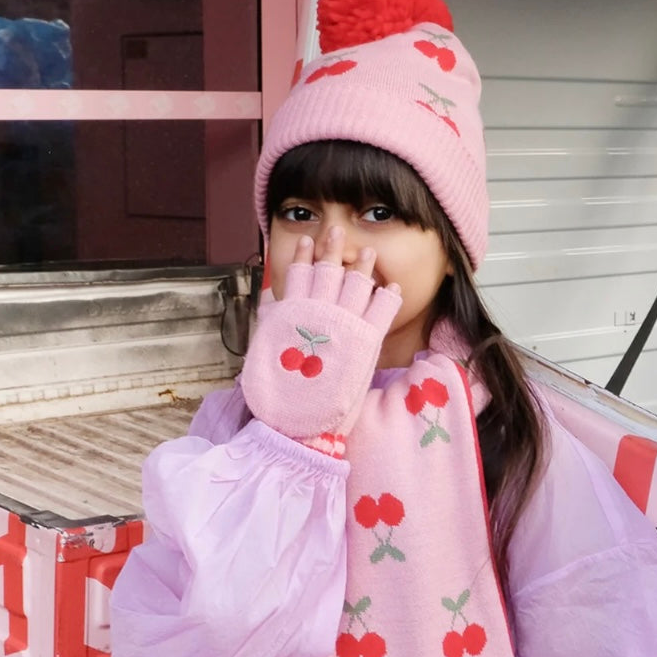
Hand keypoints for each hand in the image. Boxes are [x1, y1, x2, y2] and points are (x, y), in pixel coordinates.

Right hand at [240, 228, 402, 449]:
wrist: (301, 424)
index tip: (307, 240)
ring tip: (368, 252)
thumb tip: (271, 301)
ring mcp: (345, 324)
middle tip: (336, 232)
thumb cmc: (279, 395)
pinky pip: (382, 311)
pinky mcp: (368, 342)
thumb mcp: (265, 352)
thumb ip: (271, 323)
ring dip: (363, 267)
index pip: (299, 275)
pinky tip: (392, 286)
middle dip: (332, 249)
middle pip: (328, 272)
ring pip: (356, 285)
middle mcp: (319, 312)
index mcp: (293, 313)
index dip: (303, 256)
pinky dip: (387, 296)